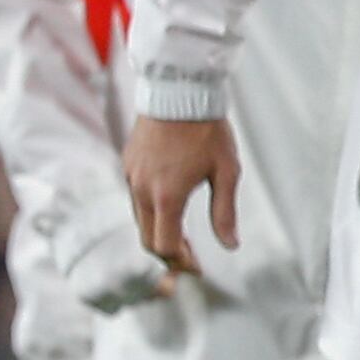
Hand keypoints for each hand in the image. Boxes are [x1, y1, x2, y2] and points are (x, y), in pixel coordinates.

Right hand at [123, 115, 237, 272]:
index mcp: (166, 196)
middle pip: (148, 238)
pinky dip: (152, 213)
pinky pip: (135, 199)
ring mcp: (131, 176)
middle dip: (169, 254)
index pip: (165, 245)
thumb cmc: (207, 130)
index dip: (182, 262)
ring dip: (160, 233)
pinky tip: (170, 210)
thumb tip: (230, 245)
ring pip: (140, 219)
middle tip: (191, 260)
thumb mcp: (226, 173)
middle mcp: (142, 189)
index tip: (197, 269)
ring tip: (185, 239)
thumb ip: (225, 212)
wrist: (178, 91)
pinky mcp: (128, 163)